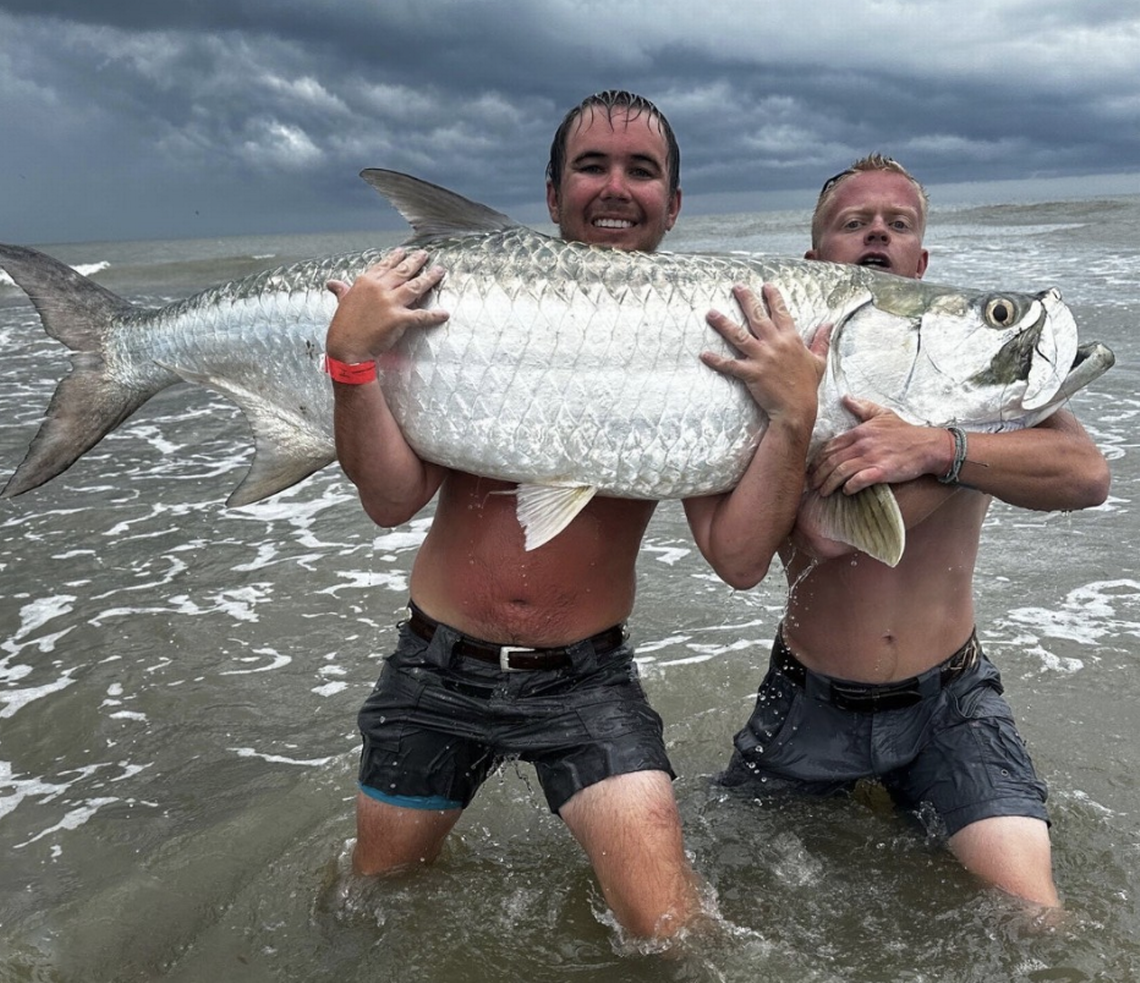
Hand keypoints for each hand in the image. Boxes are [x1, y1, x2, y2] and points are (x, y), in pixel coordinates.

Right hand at [325, 248, 448, 360]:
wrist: (346, 348)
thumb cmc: (343, 328)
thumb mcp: (342, 303)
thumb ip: (342, 290)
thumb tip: (333, 283)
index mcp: (365, 282)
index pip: (384, 265)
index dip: (396, 257)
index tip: (404, 251)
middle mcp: (378, 288)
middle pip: (403, 271)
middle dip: (416, 261)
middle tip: (425, 255)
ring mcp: (389, 302)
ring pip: (415, 286)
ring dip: (430, 278)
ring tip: (439, 271)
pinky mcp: (398, 318)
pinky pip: (421, 315)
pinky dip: (434, 315)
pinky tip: (444, 313)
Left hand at [702, 283, 828, 426]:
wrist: (797, 409)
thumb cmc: (807, 387)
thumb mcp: (818, 361)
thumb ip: (821, 341)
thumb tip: (828, 324)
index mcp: (791, 339)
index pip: (781, 313)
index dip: (773, 298)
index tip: (765, 285)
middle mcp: (775, 344)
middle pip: (758, 317)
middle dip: (747, 300)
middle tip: (737, 287)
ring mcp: (762, 358)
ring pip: (739, 336)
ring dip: (723, 324)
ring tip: (711, 313)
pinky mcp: (752, 372)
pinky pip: (730, 365)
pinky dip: (716, 360)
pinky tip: (704, 354)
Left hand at [810, 395, 947, 494]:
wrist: (928, 446)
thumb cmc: (905, 431)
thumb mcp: (883, 414)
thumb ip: (862, 407)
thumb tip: (845, 398)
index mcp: (859, 432)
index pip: (830, 446)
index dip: (817, 460)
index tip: (811, 469)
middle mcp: (862, 444)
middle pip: (831, 461)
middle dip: (818, 474)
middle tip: (812, 485)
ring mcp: (871, 457)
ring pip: (840, 472)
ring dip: (829, 484)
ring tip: (823, 492)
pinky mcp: (881, 471)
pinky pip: (858, 480)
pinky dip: (849, 487)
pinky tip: (846, 491)